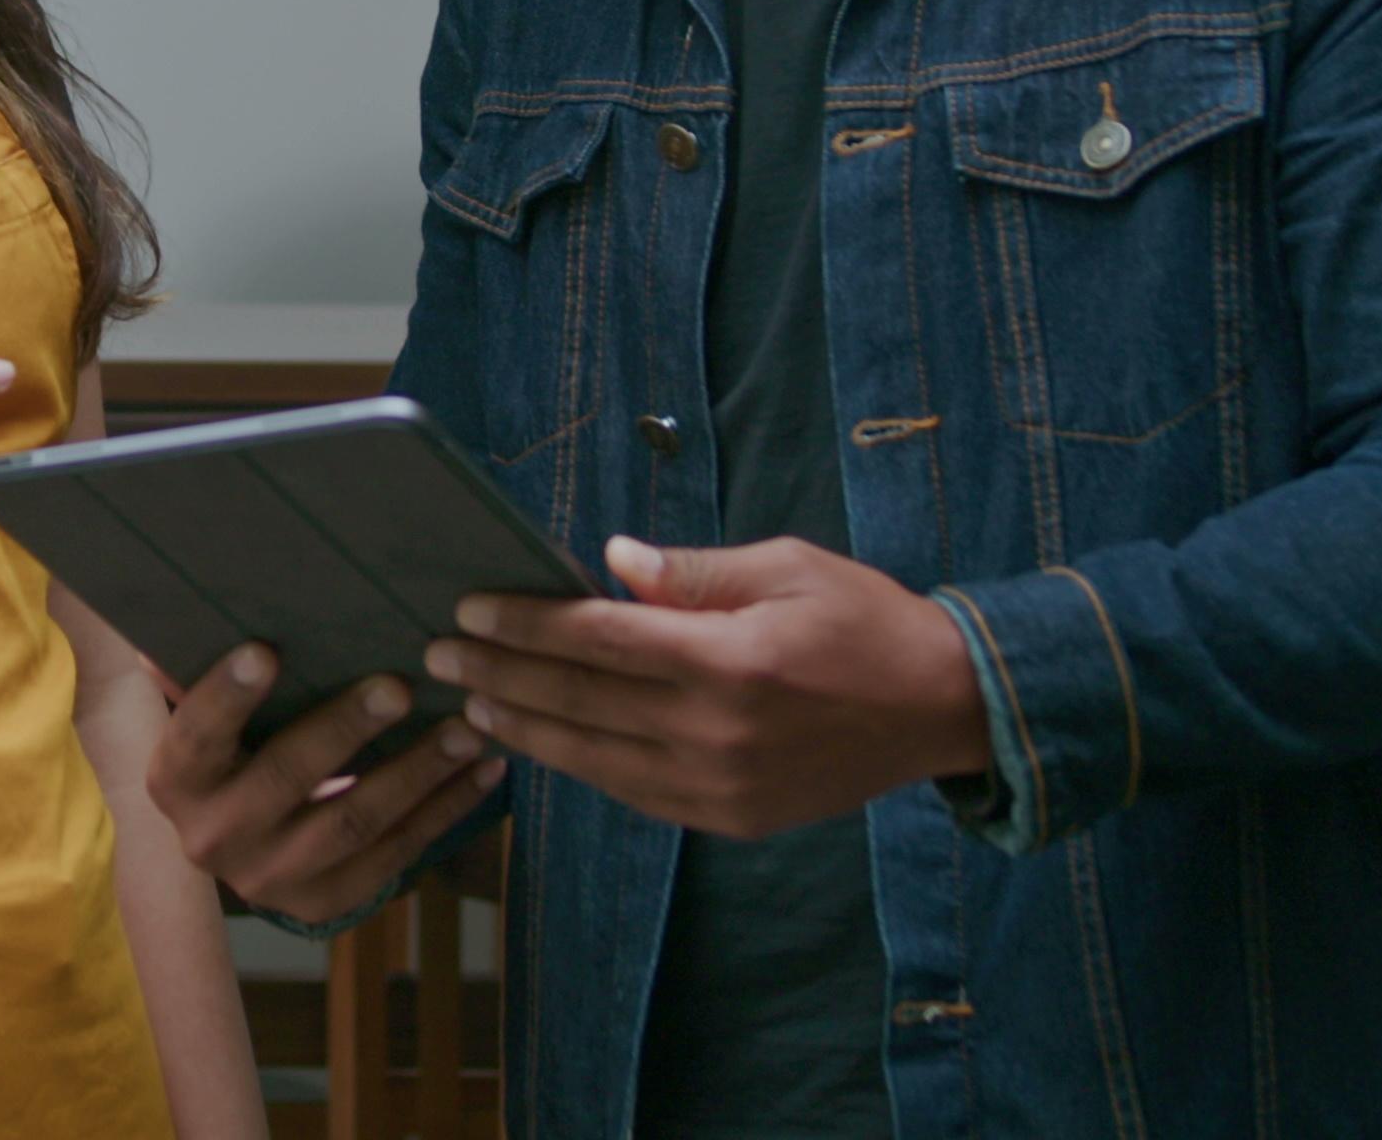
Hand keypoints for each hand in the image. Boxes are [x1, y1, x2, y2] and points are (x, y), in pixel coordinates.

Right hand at [144, 646, 504, 925]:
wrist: (234, 843)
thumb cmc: (229, 746)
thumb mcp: (206, 713)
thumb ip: (201, 664)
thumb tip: (211, 598)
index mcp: (176, 780)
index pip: (198, 735)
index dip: (228, 695)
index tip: (265, 650)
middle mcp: (214, 837)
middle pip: (286, 777)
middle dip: (346, 729)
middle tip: (399, 687)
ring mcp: (271, 878)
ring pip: (353, 821)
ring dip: (416, 771)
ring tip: (465, 728)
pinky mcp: (325, 902)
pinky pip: (395, 854)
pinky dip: (444, 809)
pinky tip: (484, 771)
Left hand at [423, 535, 990, 838]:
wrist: (943, 709)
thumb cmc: (865, 620)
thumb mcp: (787, 567)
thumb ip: (694, 572)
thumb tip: (611, 562)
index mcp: (730, 661)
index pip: (599, 640)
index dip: (526, 623)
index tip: (469, 607)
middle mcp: (718, 733)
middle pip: (581, 702)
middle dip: (501, 674)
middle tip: (438, 653)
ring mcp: (721, 787)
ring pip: (596, 759)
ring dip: (527, 729)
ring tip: (473, 703)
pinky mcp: (730, 820)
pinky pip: (634, 793)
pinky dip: (582, 766)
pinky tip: (544, 743)